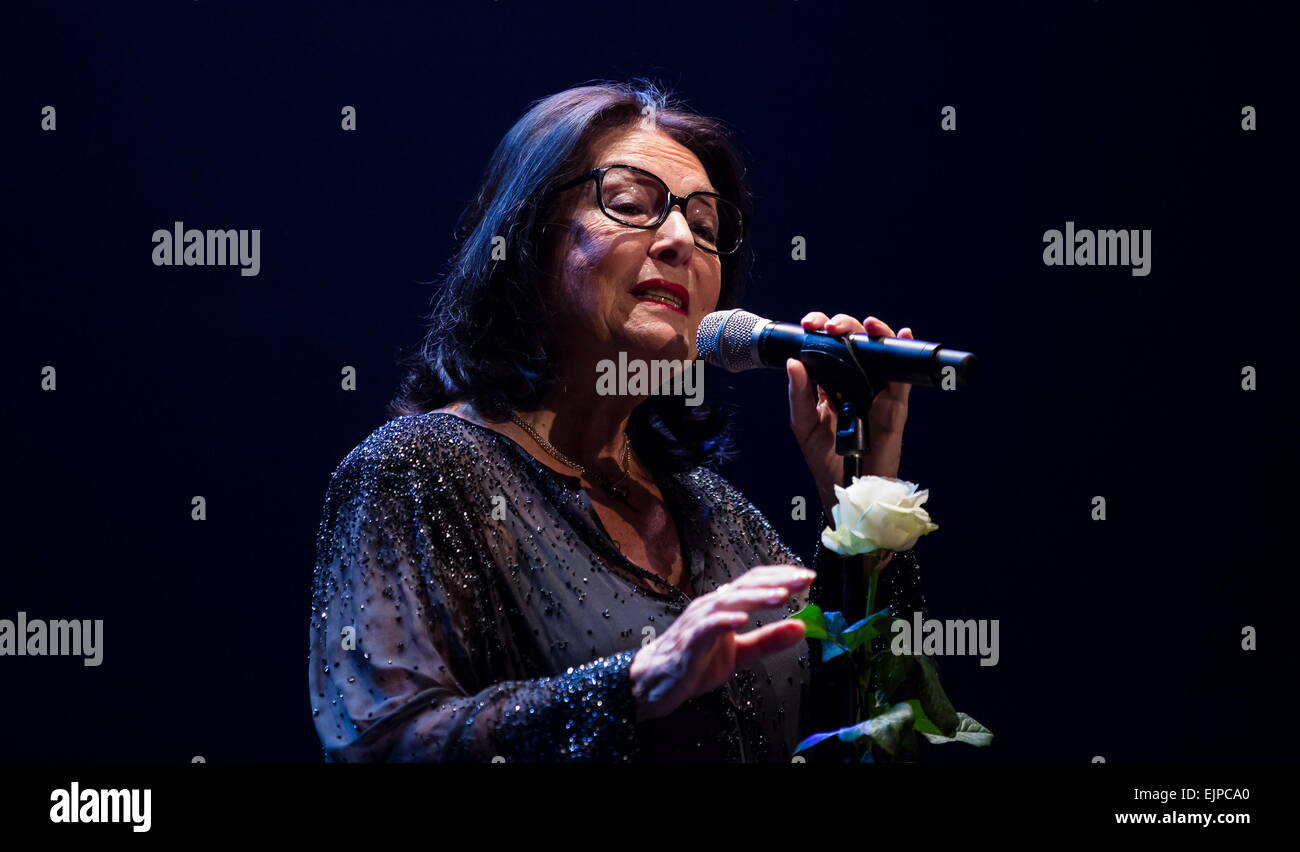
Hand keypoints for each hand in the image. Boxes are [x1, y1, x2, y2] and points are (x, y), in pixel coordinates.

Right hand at [629, 565, 814, 721]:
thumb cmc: (695, 662)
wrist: (655, 681)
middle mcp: (711, 606)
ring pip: (728, 601)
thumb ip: (768, 641)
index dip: (780, 576)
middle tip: (802, 580)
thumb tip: (800, 628)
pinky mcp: (688, 642)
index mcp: (724, 605)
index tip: (807, 577)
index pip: (754, 581)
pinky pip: (706, 627)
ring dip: (755, 597)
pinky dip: (723, 621)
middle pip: (745, 585)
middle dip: (775, 581)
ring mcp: (698, 621)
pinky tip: (740, 620)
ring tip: (780, 596)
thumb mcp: (740, 654)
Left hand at [786, 313, 914, 519]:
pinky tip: (901, 335)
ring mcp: (876, 394)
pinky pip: (902, 377)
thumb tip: (794, 362)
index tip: (810, 324)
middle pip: (852, 346)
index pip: (826, 350)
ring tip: (867, 324)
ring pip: (878, 355)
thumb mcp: (804, 426)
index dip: (820, 331)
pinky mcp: (894, 406)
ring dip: (874, 334)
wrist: (849, 492)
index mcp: (829, 386)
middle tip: (831, 327)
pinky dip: (902, 353)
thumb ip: (798, 395)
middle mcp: (853, 385)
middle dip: (843, 327)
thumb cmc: (826, 463)